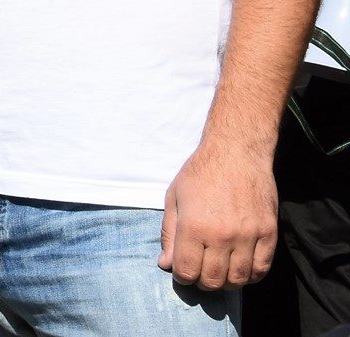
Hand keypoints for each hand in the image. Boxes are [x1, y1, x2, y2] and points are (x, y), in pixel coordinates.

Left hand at [160, 140, 276, 289]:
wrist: (236, 153)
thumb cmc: (200, 173)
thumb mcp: (174, 198)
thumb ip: (169, 234)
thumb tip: (166, 264)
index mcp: (194, 226)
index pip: (187, 271)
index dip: (182, 277)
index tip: (183, 270)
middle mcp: (222, 235)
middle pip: (213, 280)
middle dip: (203, 282)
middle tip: (201, 272)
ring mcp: (248, 236)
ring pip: (238, 279)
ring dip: (227, 282)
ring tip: (220, 271)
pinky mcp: (269, 234)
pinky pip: (262, 269)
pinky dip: (250, 276)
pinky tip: (241, 268)